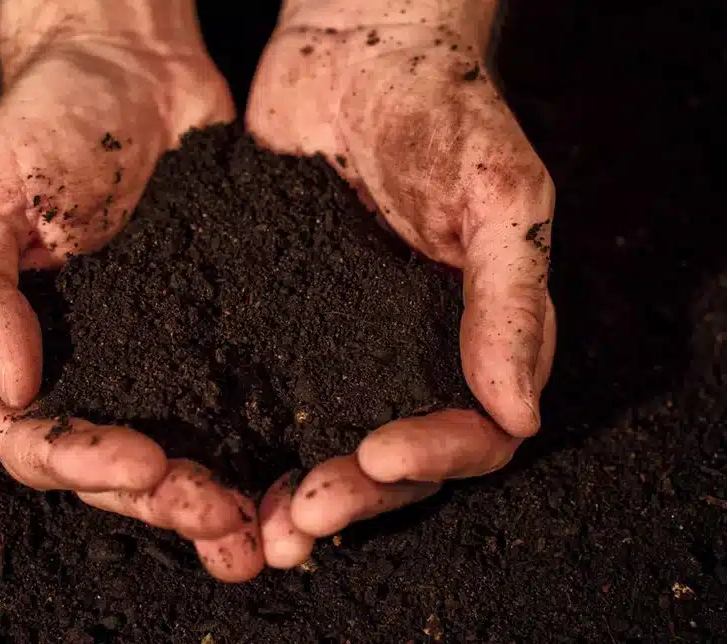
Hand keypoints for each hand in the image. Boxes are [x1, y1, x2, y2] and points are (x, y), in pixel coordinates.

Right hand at [0, 0, 262, 581]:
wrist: (130, 70)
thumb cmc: (42, 122)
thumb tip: (11, 385)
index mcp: (14, 352)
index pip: (33, 440)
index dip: (83, 465)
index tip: (144, 463)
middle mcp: (81, 373)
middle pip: (109, 471)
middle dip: (161, 502)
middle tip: (220, 519)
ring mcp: (149, 363)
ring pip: (174, 459)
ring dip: (211, 505)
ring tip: (260, 535)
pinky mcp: (211, 341)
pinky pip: (230, 410)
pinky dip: (256, 454)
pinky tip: (293, 479)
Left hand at [245, 0, 557, 566]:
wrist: (356, 45)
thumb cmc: (446, 108)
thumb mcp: (499, 193)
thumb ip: (512, 300)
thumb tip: (522, 415)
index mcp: (480, 338)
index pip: (476, 435)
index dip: (432, 458)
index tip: (375, 452)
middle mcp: (414, 358)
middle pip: (396, 464)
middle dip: (352, 499)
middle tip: (295, 522)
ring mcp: (345, 348)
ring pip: (327, 448)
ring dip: (292, 494)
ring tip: (249, 527)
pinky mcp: (281, 327)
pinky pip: (265, 401)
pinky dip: (243, 443)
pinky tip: (205, 466)